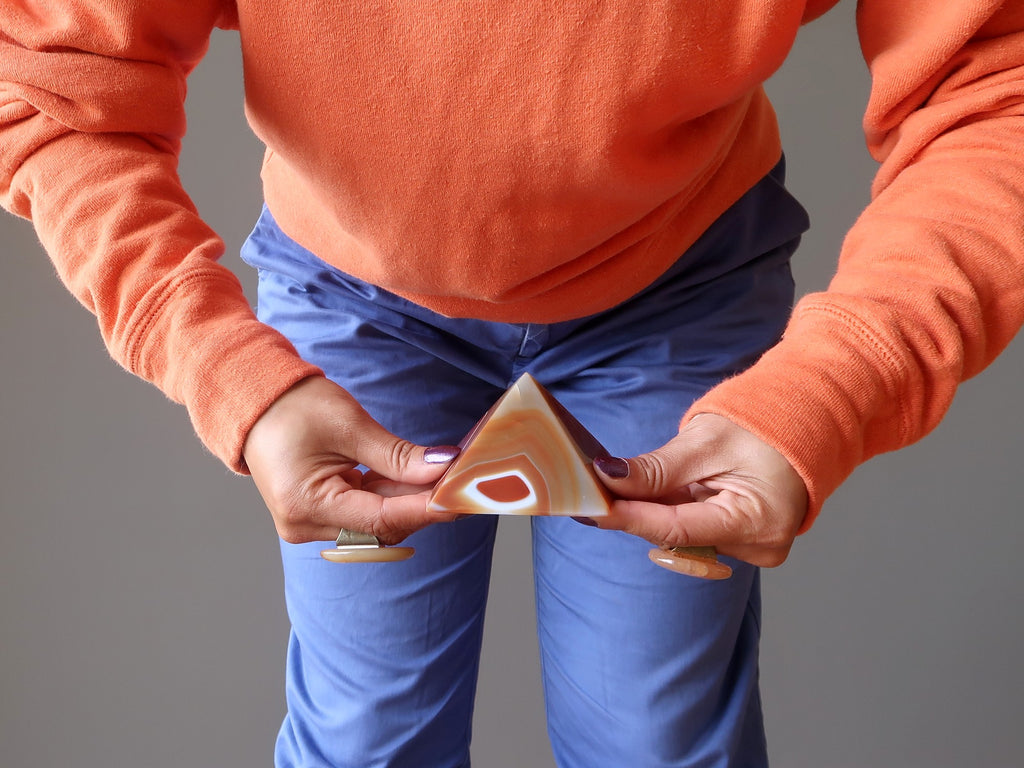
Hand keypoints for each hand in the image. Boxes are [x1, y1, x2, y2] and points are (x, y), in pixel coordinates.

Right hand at [242, 376, 459, 544]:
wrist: (256, 402)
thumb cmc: (294, 407)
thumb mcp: (350, 425)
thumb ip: (397, 456)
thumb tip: (441, 469)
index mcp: (306, 505)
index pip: (380, 519)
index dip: (425, 509)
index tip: (460, 497)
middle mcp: (304, 526)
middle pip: (379, 526)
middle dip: (419, 504)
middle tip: (457, 481)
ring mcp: (308, 524)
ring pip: (374, 523)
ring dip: (406, 500)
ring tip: (436, 475)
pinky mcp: (316, 515)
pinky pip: (361, 514)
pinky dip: (387, 497)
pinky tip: (409, 478)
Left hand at [592, 413, 807, 567]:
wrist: (799, 426)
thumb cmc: (761, 428)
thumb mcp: (705, 442)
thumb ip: (657, 469)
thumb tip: (609, 478)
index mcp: (757, 521)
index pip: (677, 529)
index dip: (630, 518)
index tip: (593, 508)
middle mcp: (759, 547)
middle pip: (676, 537)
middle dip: (637, 513)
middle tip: (597, 493)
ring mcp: (753, 550)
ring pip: (681, 538)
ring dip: (654, 512)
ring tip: (637, 487)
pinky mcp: (744, 544)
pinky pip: (695, 534)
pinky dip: (673, 513)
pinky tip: (663, 494)